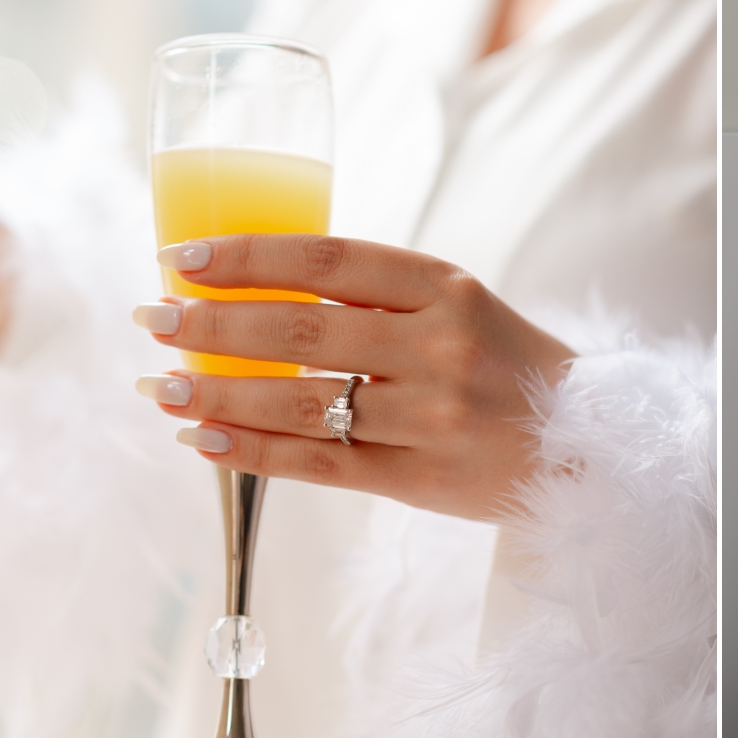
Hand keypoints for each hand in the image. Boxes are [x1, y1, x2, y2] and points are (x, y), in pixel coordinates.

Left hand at [132, 234, 573, 521]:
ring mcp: (433, 417)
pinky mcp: (423, 479)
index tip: (182, 260)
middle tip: (151, 319)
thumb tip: (251, 291)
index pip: (323, 261)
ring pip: (302, 403)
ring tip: (161, 387)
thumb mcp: (456, 307)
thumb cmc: (504, 371)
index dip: (244, 257)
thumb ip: (374, 296)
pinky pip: (321, 464)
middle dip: (212, 326)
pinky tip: (204, 439)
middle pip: (300, 331)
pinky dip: (254, 451)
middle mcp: (439, 347)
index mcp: (444, 286)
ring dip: (219, 394)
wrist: (586, 450)